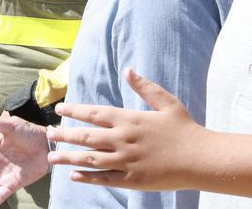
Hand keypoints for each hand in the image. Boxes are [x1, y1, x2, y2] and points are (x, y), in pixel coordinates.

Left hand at [47, 67, 204, 190]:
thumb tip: (128, 70)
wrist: (203, 159)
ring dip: (68, 158)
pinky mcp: (132, 180)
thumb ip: (145, 87)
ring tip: (52, 156)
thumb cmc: (186, 129)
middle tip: (48, 133)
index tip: (58, 111)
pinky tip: (73, 176)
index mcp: (129, 119)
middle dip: (64, 134)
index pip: (94, 113)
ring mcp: (126, 161)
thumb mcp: (167, 103)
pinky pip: (104, 178)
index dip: (74, 111)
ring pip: (90, 159)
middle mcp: (123, 139)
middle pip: (86, 136)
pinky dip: (87, 177)